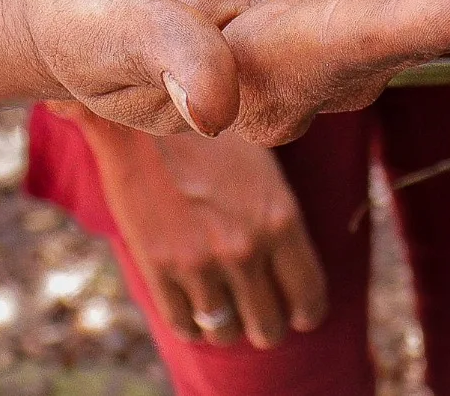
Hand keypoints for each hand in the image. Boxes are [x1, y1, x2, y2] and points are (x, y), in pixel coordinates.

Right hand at [62, 106, 326, 348]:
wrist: (141, 117)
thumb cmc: (207, 131)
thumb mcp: (262, 164)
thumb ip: (277, 214)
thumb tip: (290, 257)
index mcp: (279, 218)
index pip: (308, 296)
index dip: (306, 312)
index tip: (300, 313)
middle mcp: (245, 248)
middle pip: (268, 326)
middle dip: (266, 323)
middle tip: (259, 312)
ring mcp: (199, 262)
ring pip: (225, 332)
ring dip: (226, 324)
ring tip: (223, 307)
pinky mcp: (158, 267)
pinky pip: (183, 324)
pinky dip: (191, 323)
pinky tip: (192, 306)